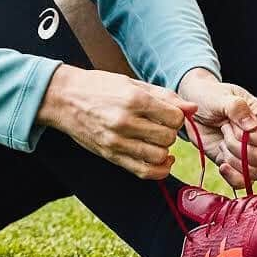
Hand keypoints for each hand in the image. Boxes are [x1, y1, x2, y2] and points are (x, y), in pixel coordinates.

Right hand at [37, 64, 194, 179]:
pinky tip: (160, 160)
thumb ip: (164, 96)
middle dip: (171, 133)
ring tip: (158, 141)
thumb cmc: (99, 87)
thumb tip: (192, 108)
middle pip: (168, 138)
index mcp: (133, 99)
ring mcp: (116, 142)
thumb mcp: (132, 83)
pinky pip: (143, 172)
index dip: (177, 117)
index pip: (174, 117)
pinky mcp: (111, 156)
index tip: (170, 114)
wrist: (63, 98)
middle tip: (162, 126)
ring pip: (158, 157)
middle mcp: (125, 122)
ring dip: (164, 150)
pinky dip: (158, 170)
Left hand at [176, 68, 256, 190]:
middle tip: (224, 131)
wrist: (191, 107)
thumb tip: (251, 126)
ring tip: (222, 144)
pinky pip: (241, 180)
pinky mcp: (232, 162)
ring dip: (234, 161)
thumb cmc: (208, 96)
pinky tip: (222, 165)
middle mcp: (256, 135)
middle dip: (237, 148)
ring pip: (254, 172)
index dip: (248, 138)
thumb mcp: (220, 97)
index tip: (230, 125)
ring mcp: (245, 151)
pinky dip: (233, 177)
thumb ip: (236, 108)